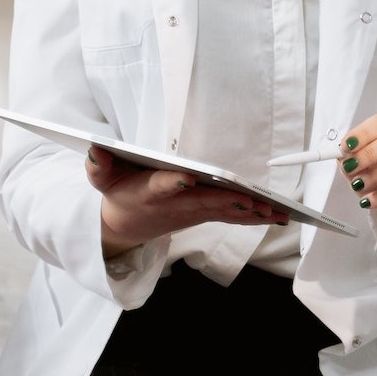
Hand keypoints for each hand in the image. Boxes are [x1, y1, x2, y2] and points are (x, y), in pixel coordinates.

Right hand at [85, 146, 287, 257]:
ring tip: (277, 211)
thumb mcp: (101, 179)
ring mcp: (191, 213)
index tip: (187, 179)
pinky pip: (232, 217)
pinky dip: (255, 217)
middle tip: (252, 200)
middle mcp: (174, 205)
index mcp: (148, 192)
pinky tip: (280, 216)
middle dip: (227, 201)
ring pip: (223, 212)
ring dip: (250, 213)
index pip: (160, 186)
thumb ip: (99, 165)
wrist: (125, 226)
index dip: (173, 184)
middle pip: (203, 202)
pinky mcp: (204, 215)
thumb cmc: (118, 192)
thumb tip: (96, 149)